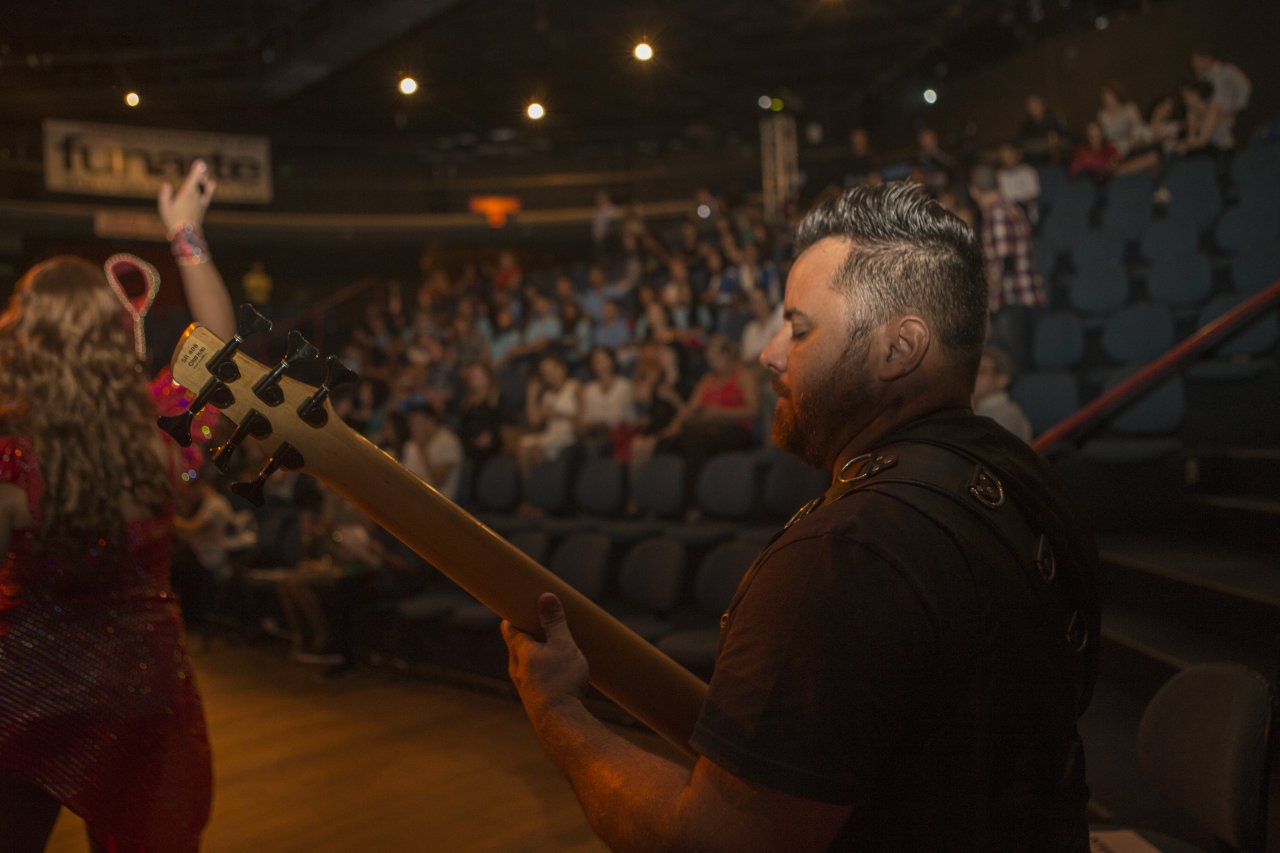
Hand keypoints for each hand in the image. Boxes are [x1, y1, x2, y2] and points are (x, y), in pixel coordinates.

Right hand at [158, 160, 216, 231]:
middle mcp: (195, 197)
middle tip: (201, 166)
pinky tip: (211, 183)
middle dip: (200, 174)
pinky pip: (207, 195)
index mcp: (186, 195)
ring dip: (203, 181)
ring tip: (203, 176)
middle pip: (199, 183)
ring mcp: (200, 203)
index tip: (201, 162)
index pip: (193, 180)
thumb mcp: (164, 207)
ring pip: (204, 189)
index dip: (197, 171)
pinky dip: (208, 188)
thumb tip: (166, 184)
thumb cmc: (172, 219)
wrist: (186, 234)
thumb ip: (165, 194)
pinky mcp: (203, 208)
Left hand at [502, 593, 588, 717]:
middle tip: (545, 622)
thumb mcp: (562, 645)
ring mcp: (524, 685)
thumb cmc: (560, 681)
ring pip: (527, 663)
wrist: (559, 723)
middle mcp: (516, 667)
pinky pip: (536, 678)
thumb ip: (554, 622)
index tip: (522, 605)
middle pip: (518, 644)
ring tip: (557, 648)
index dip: (513, 614)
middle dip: (529, 633)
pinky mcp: (534, 698)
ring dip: (538, 653)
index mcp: (519, 650)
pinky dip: (544, 670)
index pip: (508, 626)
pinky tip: (560, 673)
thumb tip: (546, 596)